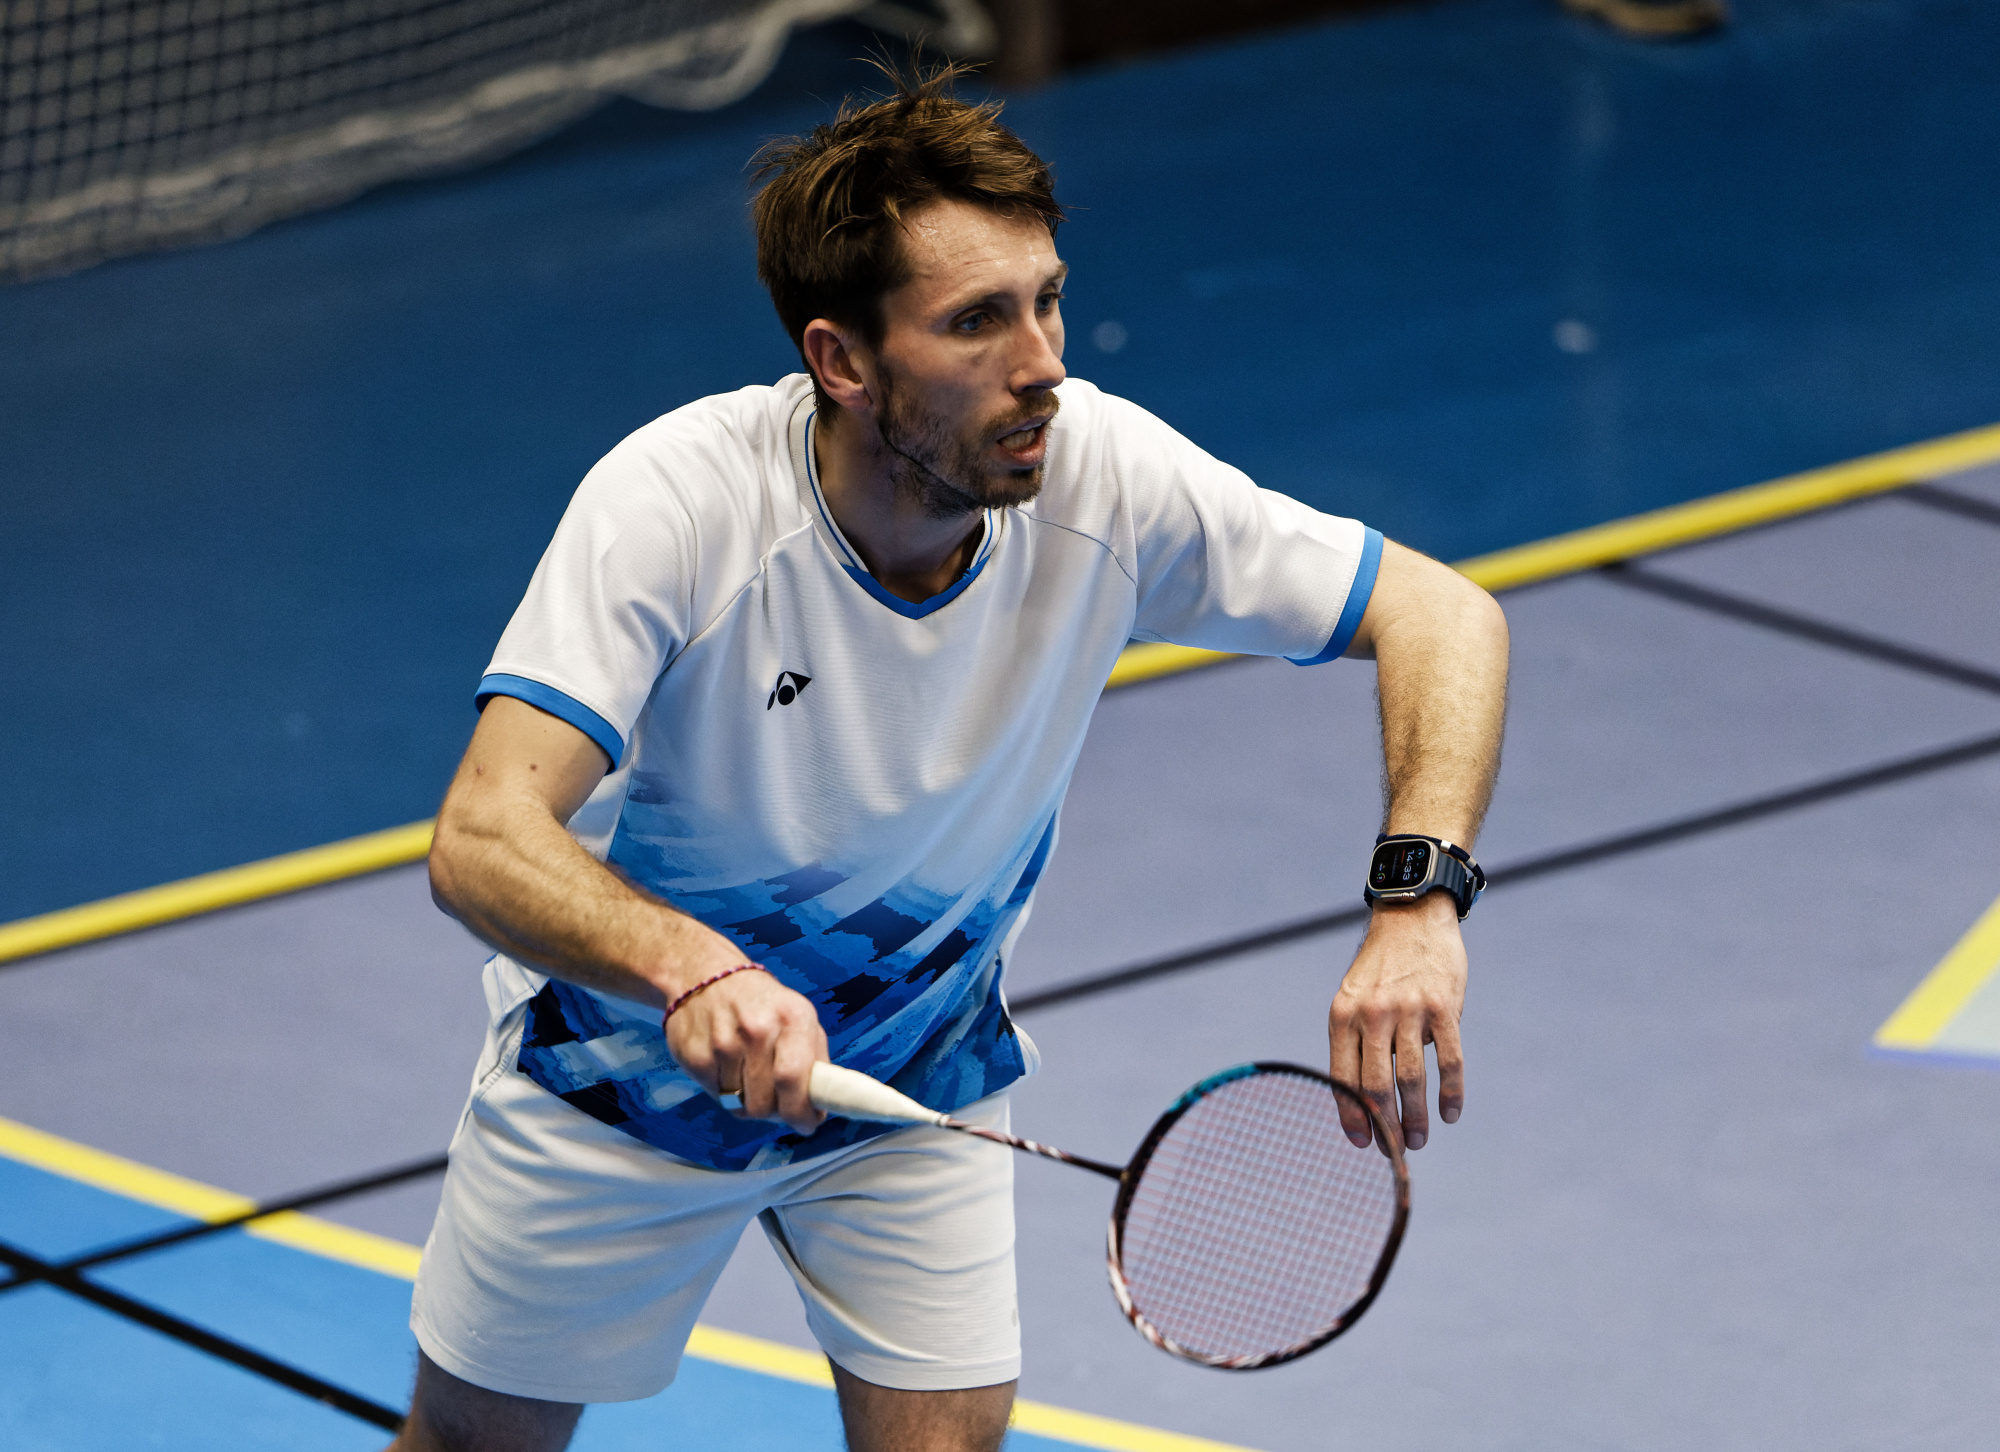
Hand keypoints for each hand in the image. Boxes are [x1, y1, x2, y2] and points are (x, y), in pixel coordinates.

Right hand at [663, 963, 828, 1134]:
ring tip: (749, 1074)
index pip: (795, 1078)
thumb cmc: (760, 1003)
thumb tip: (822, 1103)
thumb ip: (814, 1060)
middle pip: (765, 1103)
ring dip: (749, 1101)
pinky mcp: (694, 1056)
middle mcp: (756, 1029)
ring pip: (741, 1106)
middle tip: (779, 1104)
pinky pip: (717, 1096)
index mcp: (791, 1018)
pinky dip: (726, 1091)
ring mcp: (722, 1043)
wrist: (703, 974)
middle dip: (776, 1113)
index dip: (802, 1112)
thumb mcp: (799, 1017)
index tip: (808, 1124)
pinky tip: (727, 1066)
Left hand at [1327, 891, 1465, 1151]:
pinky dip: (1451, 1093)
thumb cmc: (1382, 968)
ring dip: (1416, 1118)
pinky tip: (1451, 1113)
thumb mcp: (1355, 997)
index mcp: (1342, 1014)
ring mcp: (1408, 1009)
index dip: (1352, 1116)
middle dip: (1385, 1127)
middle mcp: (1372, 1013)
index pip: (1342, 1078)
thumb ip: (1357, 1039)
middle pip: (1376, 1086)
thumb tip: (1364, 1100)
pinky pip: (1449, 1060)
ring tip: (1419, 1140)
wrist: (1412, 917)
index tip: (1363, 1144)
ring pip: (1411, 1079)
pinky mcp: (1442, 1006)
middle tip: (1396, 1152)